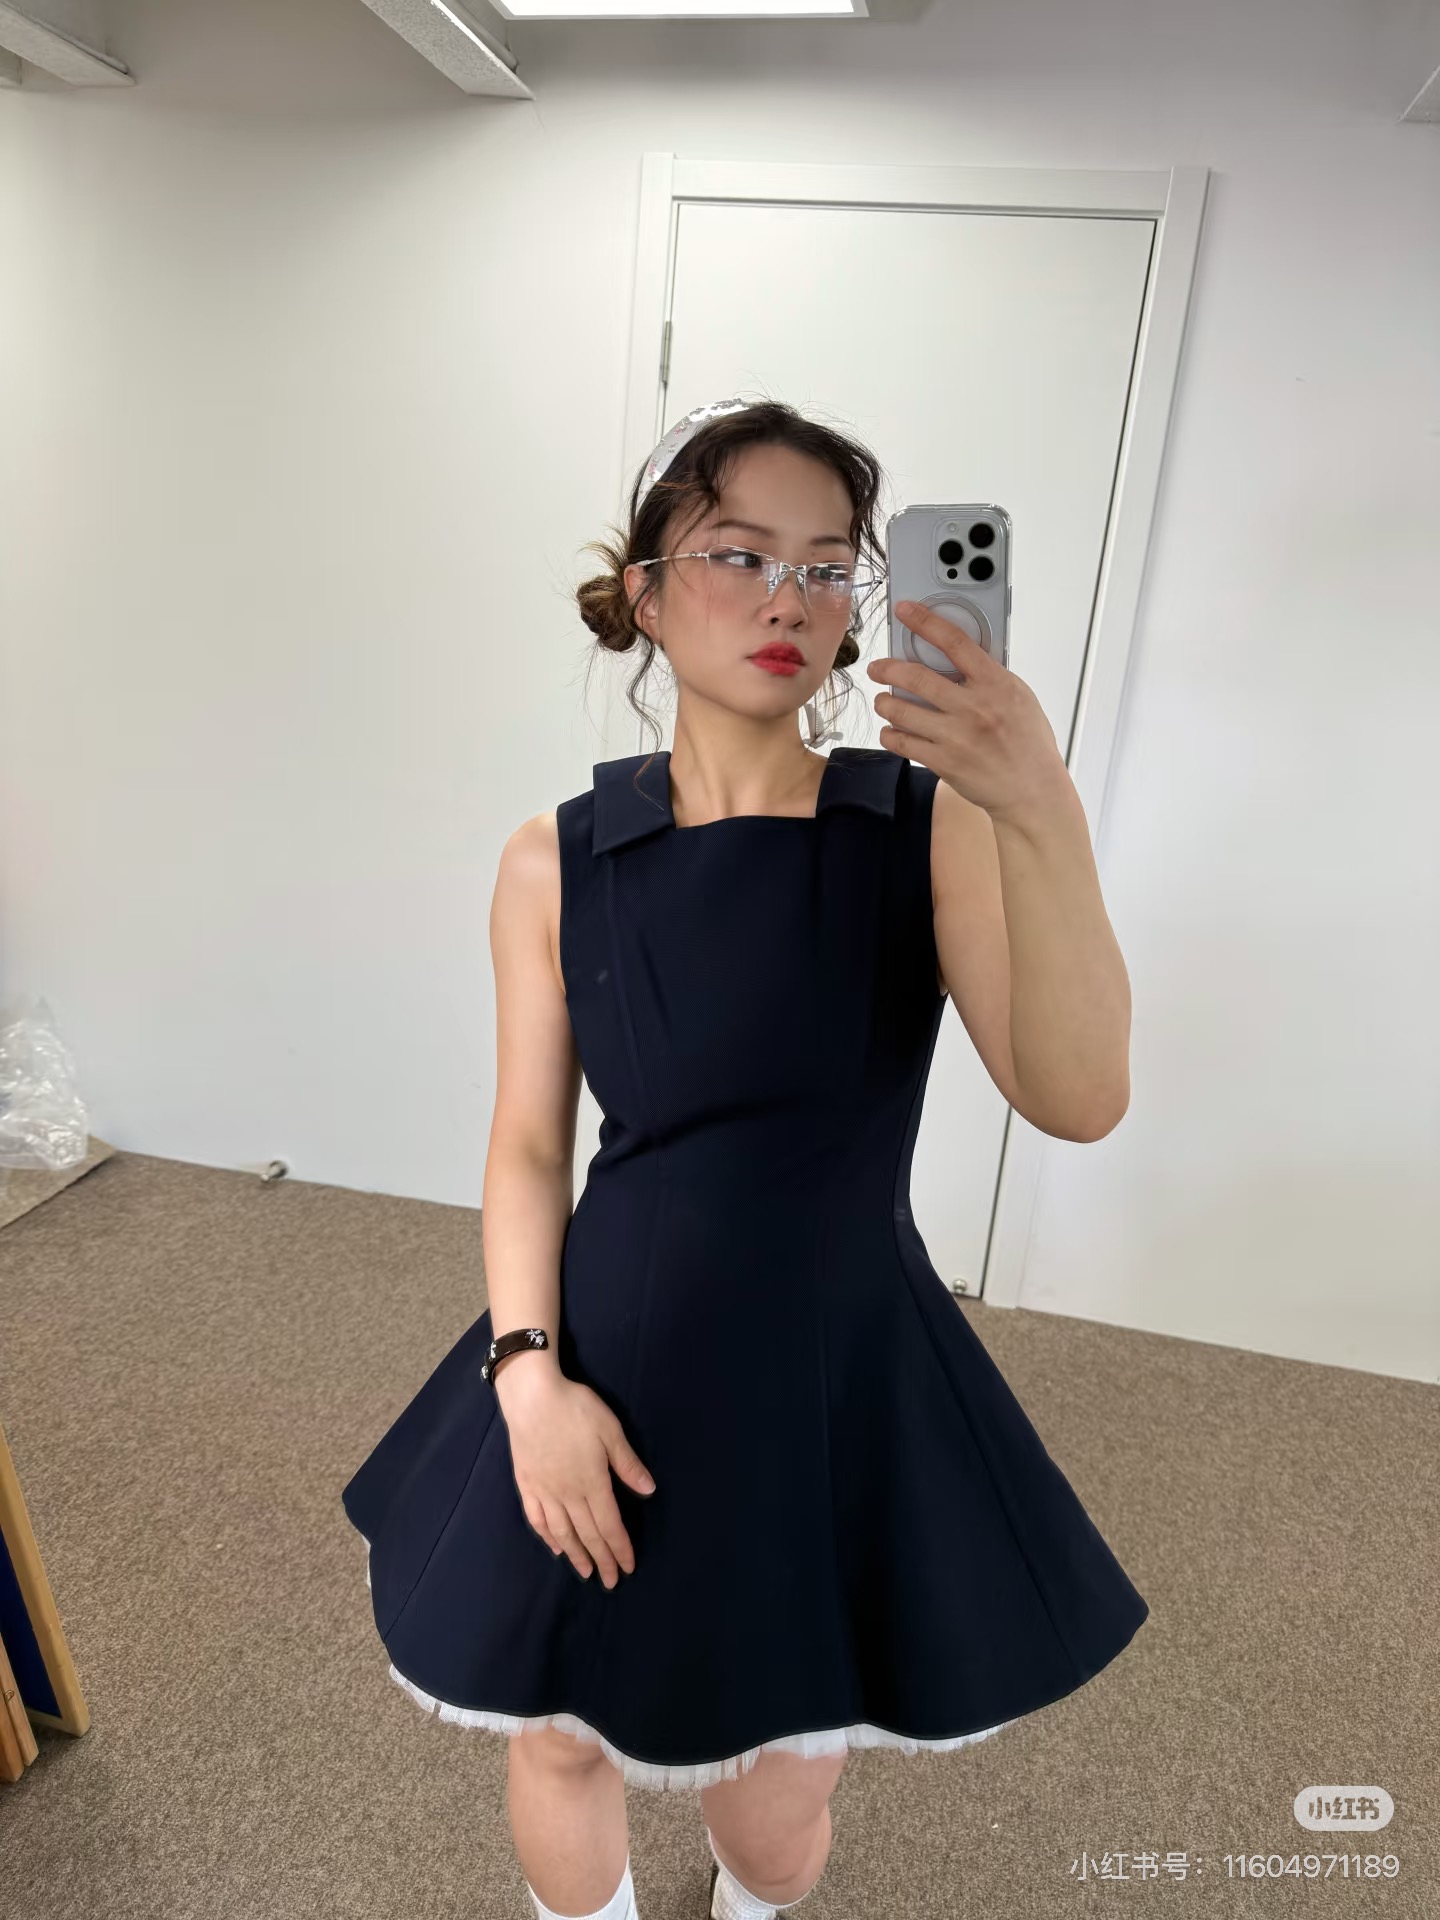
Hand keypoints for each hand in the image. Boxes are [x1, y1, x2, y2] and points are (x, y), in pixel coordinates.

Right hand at [498, 1368, 656, 1589]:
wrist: (531, 1396)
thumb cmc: (575, 1409)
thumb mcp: (610, 1430)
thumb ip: (627, 1463)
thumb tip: (649, 1490)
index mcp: (592, 1482)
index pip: (610, 1525)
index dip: (620, 1548)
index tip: (629, 1567)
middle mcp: (568, 1494)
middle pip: (588, 1534)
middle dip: (602, 1560)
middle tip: (611, 1582)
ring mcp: (544, 1491)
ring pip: (563, 1532)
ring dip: (576, 1555)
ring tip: (586, 1573)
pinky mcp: (526, 1485)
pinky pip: (537, 1519)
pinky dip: (548, 1537)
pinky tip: (556, 1547)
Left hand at [867, 600, 1068, 821]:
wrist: (1032, 790)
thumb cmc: (1028, 743)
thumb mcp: (1019, 697)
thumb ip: (989, 676)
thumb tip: (958, 656)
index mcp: (996, 684)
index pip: (955, 642)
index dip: (925, 621)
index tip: (906, 611)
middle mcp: (974, 707)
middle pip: (916, 676)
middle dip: (888, 668)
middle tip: (877, 667)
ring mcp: (956, 736)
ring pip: (901, 710)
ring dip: (885, 702)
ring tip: (883, 700)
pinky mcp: (943, 762)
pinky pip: (902, 742)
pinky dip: (890, 734)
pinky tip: (890, 730)